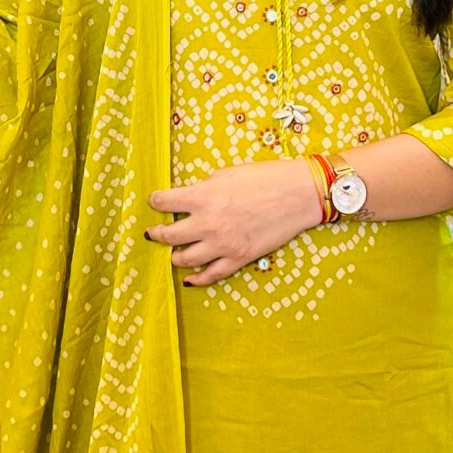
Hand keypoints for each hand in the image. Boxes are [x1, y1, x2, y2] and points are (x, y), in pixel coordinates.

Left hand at [145, 156, 324, 285]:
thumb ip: (205, 188)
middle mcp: (208, 223)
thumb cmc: (265, 177)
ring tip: (173, 253)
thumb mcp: (227, 174)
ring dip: (175, 256)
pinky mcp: (239, 258)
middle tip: (154, 233)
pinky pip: (211, 274)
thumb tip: (191, 198)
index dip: (155, 201)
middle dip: (157, 234)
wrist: (298, 194)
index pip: (164, 202)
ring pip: (185, 259)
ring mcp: (223, 244)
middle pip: (168, 235)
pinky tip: (190, 279)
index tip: (154, 202)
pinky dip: (197, 279)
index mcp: (202, 197)